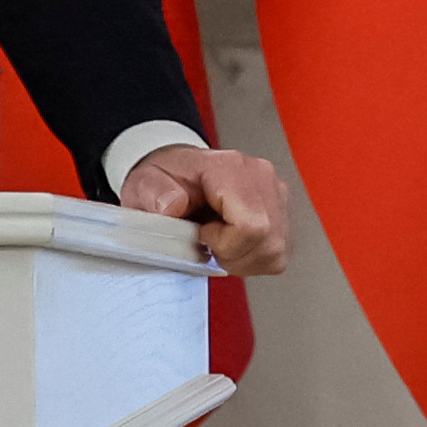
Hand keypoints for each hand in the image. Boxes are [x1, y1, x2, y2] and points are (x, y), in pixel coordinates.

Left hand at [121, 145, 289, 273]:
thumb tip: (172, 206)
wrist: (177, 174)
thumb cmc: (165, 180)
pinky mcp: (282, 211)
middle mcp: (259, 176)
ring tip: (219, 245)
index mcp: (228, 167)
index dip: (223, 243)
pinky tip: (234, 247)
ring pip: (276, 248)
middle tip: (208, 245)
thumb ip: (154, 193)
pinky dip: (254, 260)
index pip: (250, 224)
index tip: (200, 235)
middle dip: (233, 255)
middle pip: (267, 238)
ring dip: (243, 259)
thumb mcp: (145, 183)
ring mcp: (275, 193)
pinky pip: (280, 252)